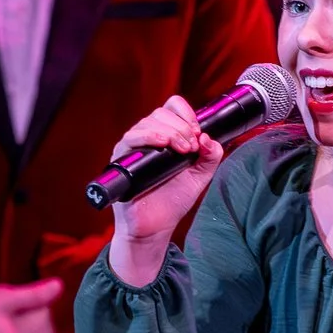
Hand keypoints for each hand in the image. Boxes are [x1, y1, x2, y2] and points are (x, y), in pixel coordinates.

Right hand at [108, 96, 222, 257]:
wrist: (156, 225)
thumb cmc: (173, 200)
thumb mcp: (200, 176)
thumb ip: (211, 157)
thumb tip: (209, 138)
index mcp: (166, 135)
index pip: (172, 107)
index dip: (186, 114)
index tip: (198, 132)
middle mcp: (148, 137)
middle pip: (161, 113)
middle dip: (182, 127)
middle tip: (192, 148)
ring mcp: (133, 147)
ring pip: (147, 122)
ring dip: (171, 132)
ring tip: (183, 150)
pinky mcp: (122, 159)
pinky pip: (131, 138)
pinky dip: (149, 137)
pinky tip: (163, 145)